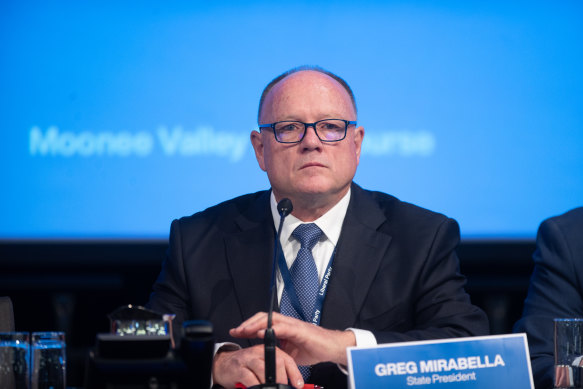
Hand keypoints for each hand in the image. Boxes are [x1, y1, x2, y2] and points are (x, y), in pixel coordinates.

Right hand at [212, 344, 303, 388]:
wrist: (222, 365)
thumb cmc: (245, 366)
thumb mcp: (262, 366)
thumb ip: (274, 372)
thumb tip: (290, 384)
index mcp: (268, 349)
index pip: (286, 359)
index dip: (294, 373)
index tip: (299, 385)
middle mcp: (258, 352)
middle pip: (277, 361)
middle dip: (284, 378)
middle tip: (285, 388)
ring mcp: (248, 359)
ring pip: (265, 370)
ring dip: (272, 384)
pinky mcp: (238, 369)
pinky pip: (250, 379)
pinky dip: (257, 387)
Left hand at [230, 312, 355, 365]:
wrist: (332, 348)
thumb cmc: (314, 348)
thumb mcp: (290, 353)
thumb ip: (278, 351)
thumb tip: (264, 358)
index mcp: (283, 327)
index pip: (262, 322)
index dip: (248, 325)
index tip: (236, 332)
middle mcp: (287, 323)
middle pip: (263, 318)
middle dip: (247, 323)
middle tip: (236, 330)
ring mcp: (293, 325)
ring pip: (270, 320)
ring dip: (255, 324)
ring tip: (244, 330)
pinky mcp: (300, 330)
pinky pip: (283, 327)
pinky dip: (271, 329)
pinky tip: (262, 333)